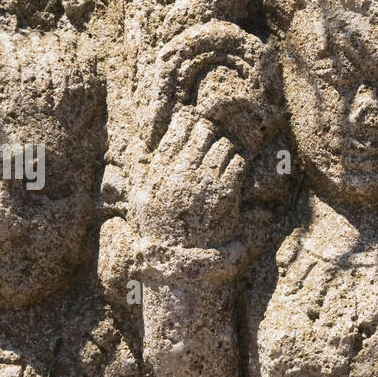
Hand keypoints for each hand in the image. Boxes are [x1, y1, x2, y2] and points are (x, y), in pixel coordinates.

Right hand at [134, 108, 245, 251]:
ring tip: (222, 159)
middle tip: (209, 144)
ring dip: (225, 149)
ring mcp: (205, 180)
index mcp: (162, 165)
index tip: (192, 127)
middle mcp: (183, 169)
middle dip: (209, 134)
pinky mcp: (224, 192)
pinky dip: (238, 164)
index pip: (179, 127)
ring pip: (224, 145)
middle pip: (204, 131)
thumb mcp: (140, 193)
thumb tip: (144, 146)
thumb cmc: (157, 224)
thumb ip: (143, 166)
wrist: (178, 255)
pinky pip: (238, 163)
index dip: (189, 121)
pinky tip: (232, 172)